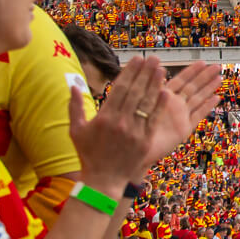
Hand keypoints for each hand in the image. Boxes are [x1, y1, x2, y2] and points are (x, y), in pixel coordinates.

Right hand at [69, 56, 164, 188]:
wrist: (103, 180)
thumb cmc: (88, 154)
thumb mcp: (76, 130)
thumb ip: (74, 106)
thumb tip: (73, 85)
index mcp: (104, 117)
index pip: (120, 89)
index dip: (131, 72)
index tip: (138, 59)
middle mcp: (120, 122)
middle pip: (136, 92)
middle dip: (145, 73)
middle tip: (153, 58)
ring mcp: (134, 132)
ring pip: (147, 104)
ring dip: (155, 85)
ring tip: (161, 70)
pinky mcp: (145, 141)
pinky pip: (154, 120)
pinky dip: (160, 106)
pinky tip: (167, 92)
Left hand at [140, 62, 223, 172]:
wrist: (135, 147)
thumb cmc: (133, 125)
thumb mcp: (142, 101)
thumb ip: (152, 86)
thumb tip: (158, 69)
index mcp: (164, 96)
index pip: (181, 79)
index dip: (192, 70)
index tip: (202, 62)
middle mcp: (174, 105)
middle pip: (193, 87)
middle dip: (205, 76)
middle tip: (216, 66)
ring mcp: (181, 116)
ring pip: (198, 98)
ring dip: (209, 88)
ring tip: (219, 78)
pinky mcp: (184, 128)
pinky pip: (198, 115)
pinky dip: (208, 107)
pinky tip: (216, 98)